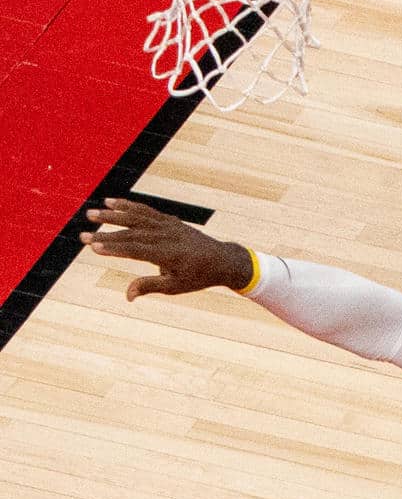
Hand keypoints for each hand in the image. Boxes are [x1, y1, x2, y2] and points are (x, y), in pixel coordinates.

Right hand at [80, 197, 252, 301]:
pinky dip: (128, 205)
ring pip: (136, 217)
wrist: (221, 260)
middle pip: (131, 233)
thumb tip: (127, 296)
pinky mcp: (169, 220)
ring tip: (91, 214)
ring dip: (112, 214)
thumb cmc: (198, 277)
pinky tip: (111, 201)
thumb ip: (150, 287)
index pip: (136, 250)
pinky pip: (146, 210)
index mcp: (168, 254)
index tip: (94, 248)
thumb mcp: (176, 287)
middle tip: (82, 236)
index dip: (114, 249)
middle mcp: (167, 236)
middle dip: (105, 234)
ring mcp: (168, 225)